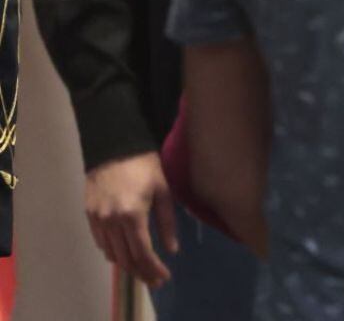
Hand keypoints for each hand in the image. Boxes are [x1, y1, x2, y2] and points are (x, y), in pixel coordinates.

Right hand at [85, 152, 175, 288]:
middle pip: (125, 258)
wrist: (114, 146)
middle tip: (154, 280)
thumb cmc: (146, 166)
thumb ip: (167, 223)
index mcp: (132, 215)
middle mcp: (111, 221)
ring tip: (142, 270)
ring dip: (126, 265)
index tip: (164, 277)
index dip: (153, 268)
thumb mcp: (164, 191)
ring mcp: (97, 219)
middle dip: (141, 272)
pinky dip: (113, 252)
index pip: (142, 252)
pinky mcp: (89, 214)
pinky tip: (124, 253)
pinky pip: (100, 242)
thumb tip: (171, 249)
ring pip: (110, 253)